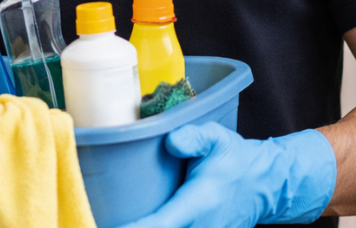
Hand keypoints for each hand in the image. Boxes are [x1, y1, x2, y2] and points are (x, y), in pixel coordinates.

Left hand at [117, 122, 335, 227]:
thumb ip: (194, 137)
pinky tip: (134, 221)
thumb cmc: (234, 159)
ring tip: (103, 221)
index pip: (163, 223)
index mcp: (200, 203)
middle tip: (92, 221)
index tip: (104, 226)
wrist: (263, 184)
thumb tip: (170, 141)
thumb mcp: (217, 137)